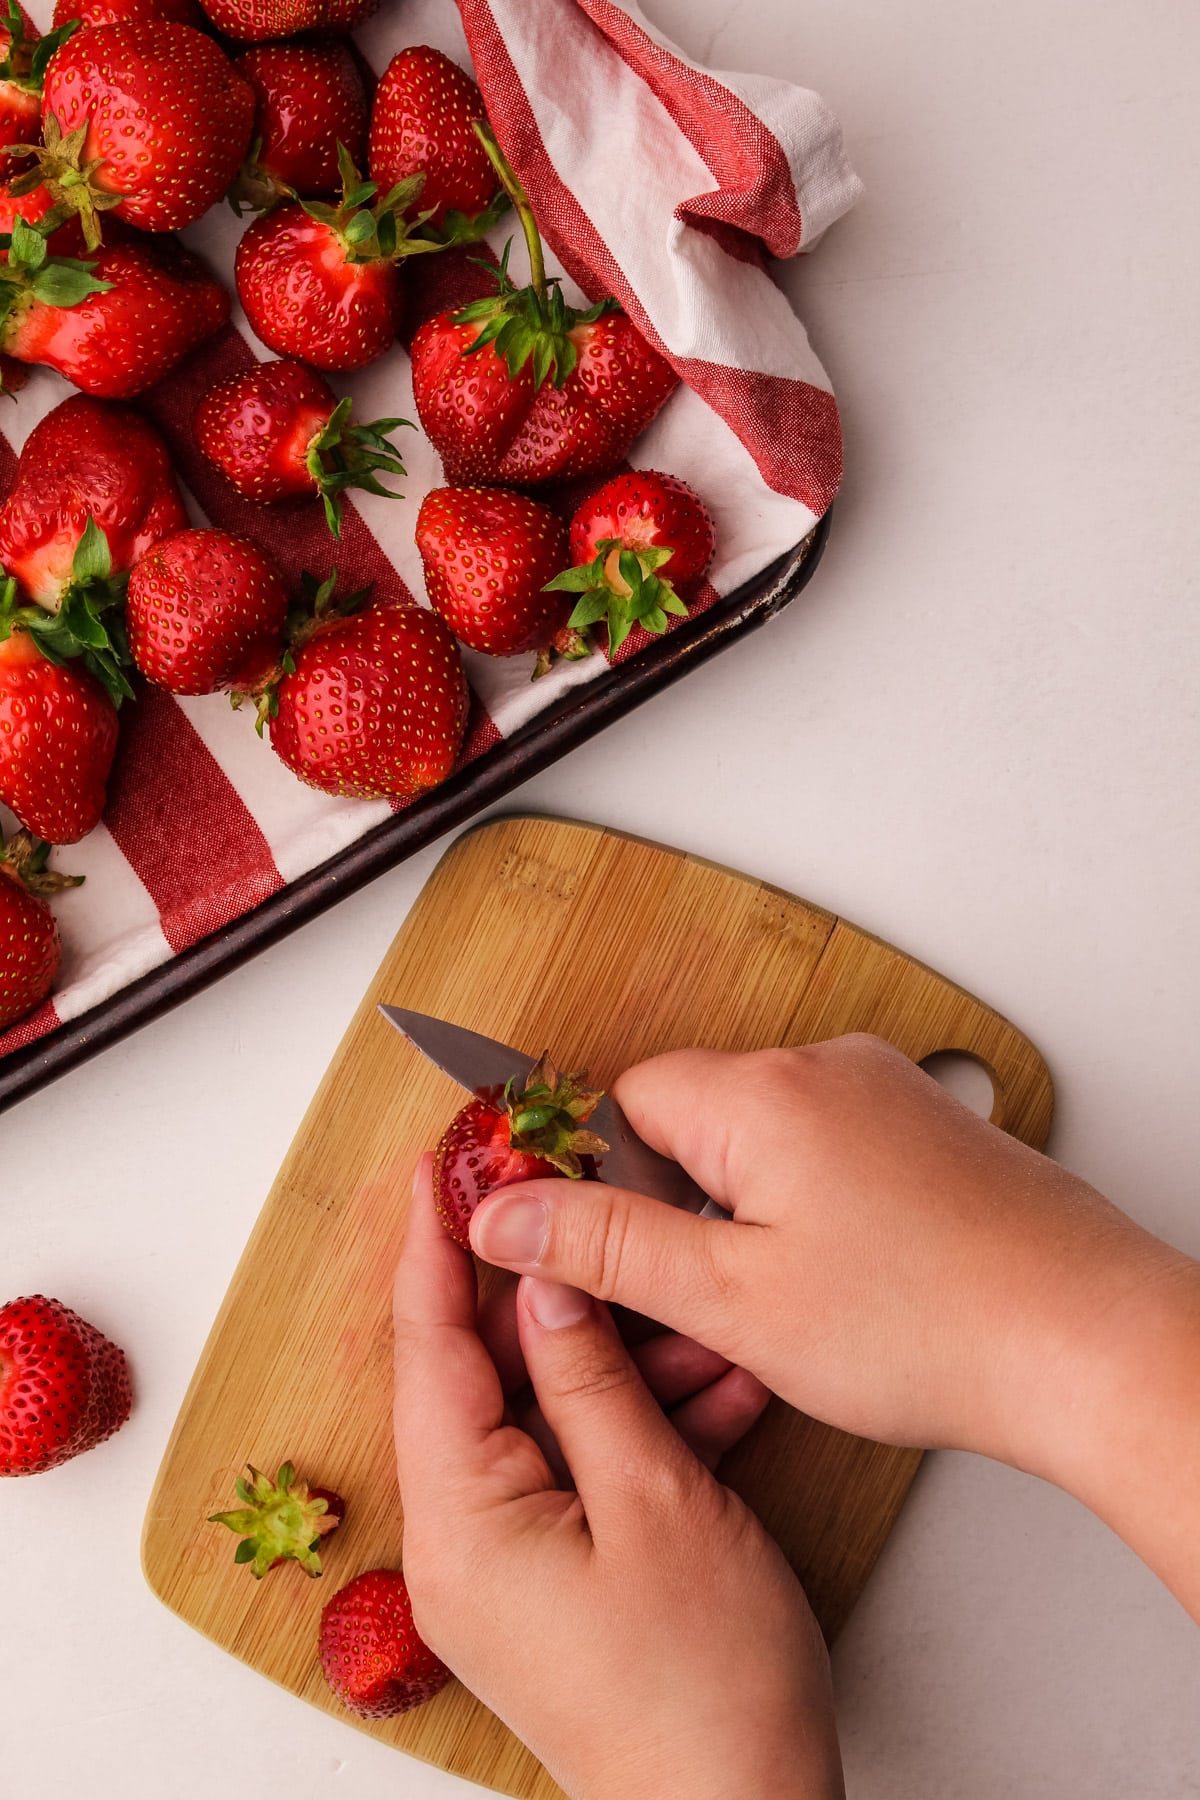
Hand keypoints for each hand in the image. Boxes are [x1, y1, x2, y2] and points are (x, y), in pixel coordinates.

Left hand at [393, 1156, 844, 1799]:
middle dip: (564, 1300)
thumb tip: (544, 1279)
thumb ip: (590, 1377)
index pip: (429, 1350)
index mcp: (461, 1522)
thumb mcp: (657, 1500)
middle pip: (493, 1378)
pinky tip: (722, 1389)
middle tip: (608, 1217)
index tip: (443, 1163)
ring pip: (555, 1418)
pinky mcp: (567, 1580)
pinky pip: (589, 1471)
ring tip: (711, 1319)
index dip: (436, 1247)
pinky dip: (648, 1428)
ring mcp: (516, 1564)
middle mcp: (467, 1542)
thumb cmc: (704, 1688)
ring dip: (630, 1366)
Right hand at [466, 1037, 1196, 1499]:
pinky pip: (828, 1152)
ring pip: (760, 1142)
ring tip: (780, 1310)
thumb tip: (503, 1211)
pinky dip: (809, 1210)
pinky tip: (841, 1287)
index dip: (597, 1180)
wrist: (1087, 1340)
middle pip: (691, 1118)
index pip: (623, 1100)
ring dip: (743, 1216)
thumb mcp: (731, 1299)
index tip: (591, 1249)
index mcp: (760, 1093)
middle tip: (692, 1304)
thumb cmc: (926, 1324)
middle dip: (673, 1207)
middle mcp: (824, 1068)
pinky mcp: (927, 1130)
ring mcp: (884, 1094)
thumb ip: (605, 1245)